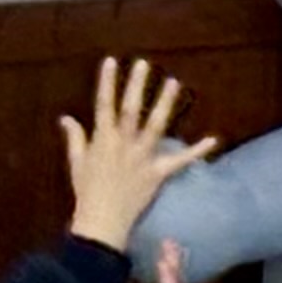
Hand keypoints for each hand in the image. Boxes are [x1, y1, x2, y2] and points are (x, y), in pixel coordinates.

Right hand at [61, 58, 214, 253]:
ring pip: (155, 126)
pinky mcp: (158, 173)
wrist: (102, 221)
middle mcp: (123, 144)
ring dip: (165, 104)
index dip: (107, 82)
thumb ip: (75, 138)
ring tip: (174, 82)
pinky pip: (180, 161)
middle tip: (145, 64)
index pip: (104, 104)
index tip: (112, 61)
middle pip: (131, 109)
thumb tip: (66, 118)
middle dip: (137, 85)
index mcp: (102, 139)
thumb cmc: (87, 191)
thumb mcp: (77, 162)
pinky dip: (197, 151)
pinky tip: (214, 139)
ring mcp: (142, 158)